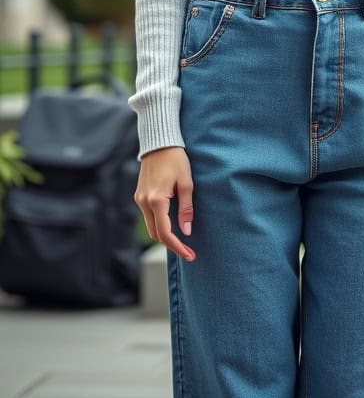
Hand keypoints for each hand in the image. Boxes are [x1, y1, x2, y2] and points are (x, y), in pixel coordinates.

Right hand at [134, 146, 196, 261]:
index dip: (178, 247)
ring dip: (164, 234)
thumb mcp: (186, 183)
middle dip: (171, 244)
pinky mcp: (139, 195)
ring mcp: (139, 199)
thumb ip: (186, 209)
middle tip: (188, 250)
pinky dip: (159, 223)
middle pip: (155, 234)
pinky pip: (148, 216)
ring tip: (182, 238)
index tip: (190, 255)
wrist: (159, 142)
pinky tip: (171, 222)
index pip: (165, 233)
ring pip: (150, 226)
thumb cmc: (176, 160)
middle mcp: (144, 202)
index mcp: (156, 200)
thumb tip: (187, 231)